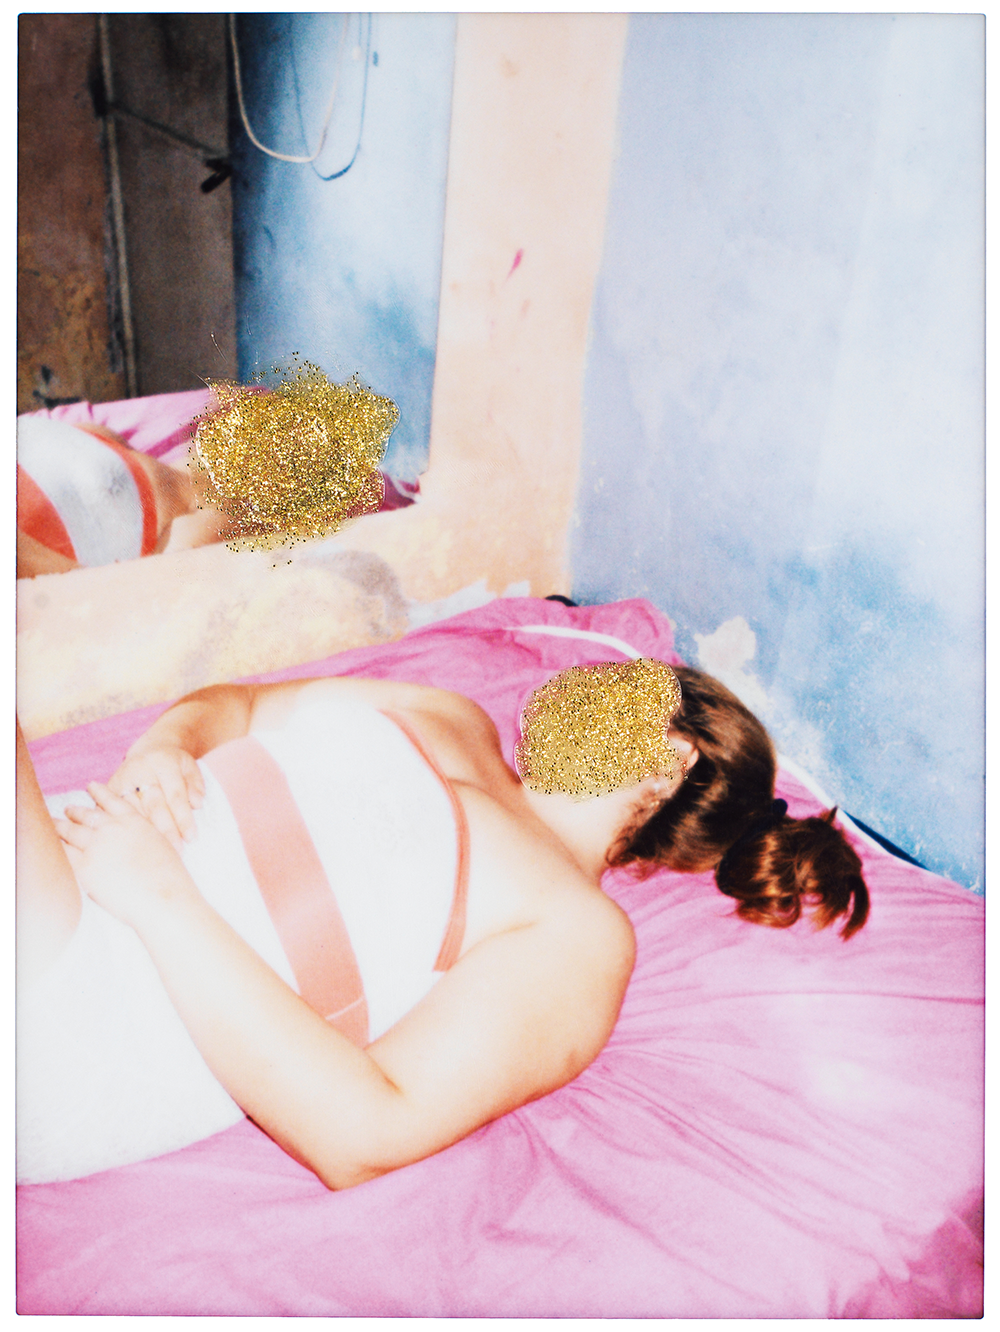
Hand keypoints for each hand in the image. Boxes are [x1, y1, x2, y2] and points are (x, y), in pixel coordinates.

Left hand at [55, 783, 197, 927]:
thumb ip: (143, 833)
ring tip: (52, 823)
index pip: (112, 800)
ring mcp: (96, 846)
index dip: (100, 792)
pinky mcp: (84, 867)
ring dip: (59, 825)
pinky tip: (50, 844)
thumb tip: (134, 836)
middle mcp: (111, 828)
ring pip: (70, 830)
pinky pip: (63, 853)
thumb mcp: (162, 842)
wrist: (162, 896)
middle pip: (86, 814)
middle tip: (68, 809)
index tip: (92, 785)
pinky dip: (55, 846)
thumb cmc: (169, 875)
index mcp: (133, 821)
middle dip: (75, 811)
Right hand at [108, 745, 204, 846]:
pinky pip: (118, 812)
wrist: (150, 748)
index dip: (183, 818)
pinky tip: (136, 843)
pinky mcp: (110, 789)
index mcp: (163, 763)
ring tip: (158, 851)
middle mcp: (141, 770)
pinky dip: (128, 828)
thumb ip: (195, 784)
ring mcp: (123, 779)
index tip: (191, 837)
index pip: (175, 795)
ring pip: (135, 811)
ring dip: (147, 833)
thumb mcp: (189, 766)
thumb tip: (197, 803)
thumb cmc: (174, 763)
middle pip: (154, 805)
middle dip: (166, 830)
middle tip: (176, 850)